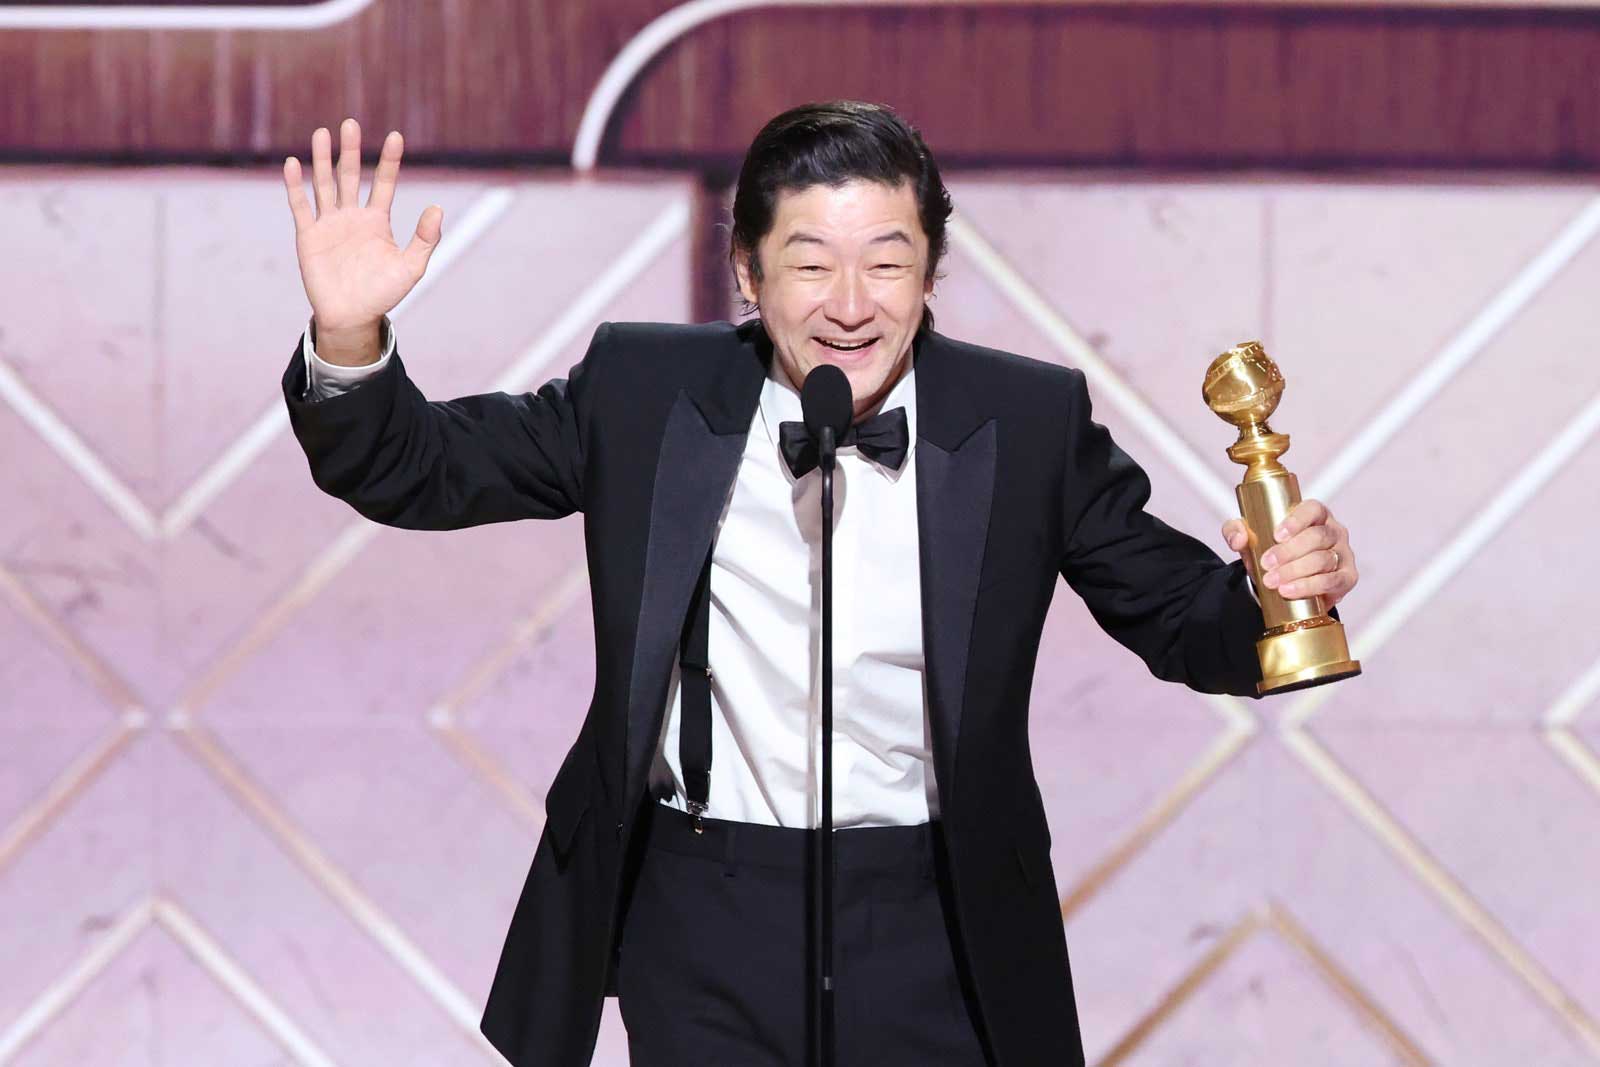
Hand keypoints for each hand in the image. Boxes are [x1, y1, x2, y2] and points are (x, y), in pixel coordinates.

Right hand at [282, 118, 442, 356]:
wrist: (352, 316)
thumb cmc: (383, 294)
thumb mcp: (412, 267)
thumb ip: (425, 239)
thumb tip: (437, 208)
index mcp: (377, 221)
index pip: (384, 183)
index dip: (389, 160)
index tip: (395, 136)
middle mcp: (353, 217)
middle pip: (351, 175)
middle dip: (350, 150)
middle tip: (350, 123)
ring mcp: (330, 224)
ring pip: (325, 184)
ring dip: (322, 160)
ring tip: (322, 133)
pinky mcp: (309, 236)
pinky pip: (300, 207)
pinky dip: (296, 186)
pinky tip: (293, 163)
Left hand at [1221, 498, 1358, 608]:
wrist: (1284, 582)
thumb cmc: (1271, 551)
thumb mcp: (1250, 538)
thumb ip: (1235, 531)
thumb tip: (1239, 538)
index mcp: (1315, 514)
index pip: (1313, 509)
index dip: (1297, 520)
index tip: (1276, 535)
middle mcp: (1334, 531)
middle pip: (1317, 537)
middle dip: (1290, 551)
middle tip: (1266, 564)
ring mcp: (1343, 554)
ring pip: (1324, 559)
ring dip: (1296, 571)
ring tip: (1272, 581)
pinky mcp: (1347, 577)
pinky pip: (1332, 581)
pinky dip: (1309, 586)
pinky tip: (1290, 590)